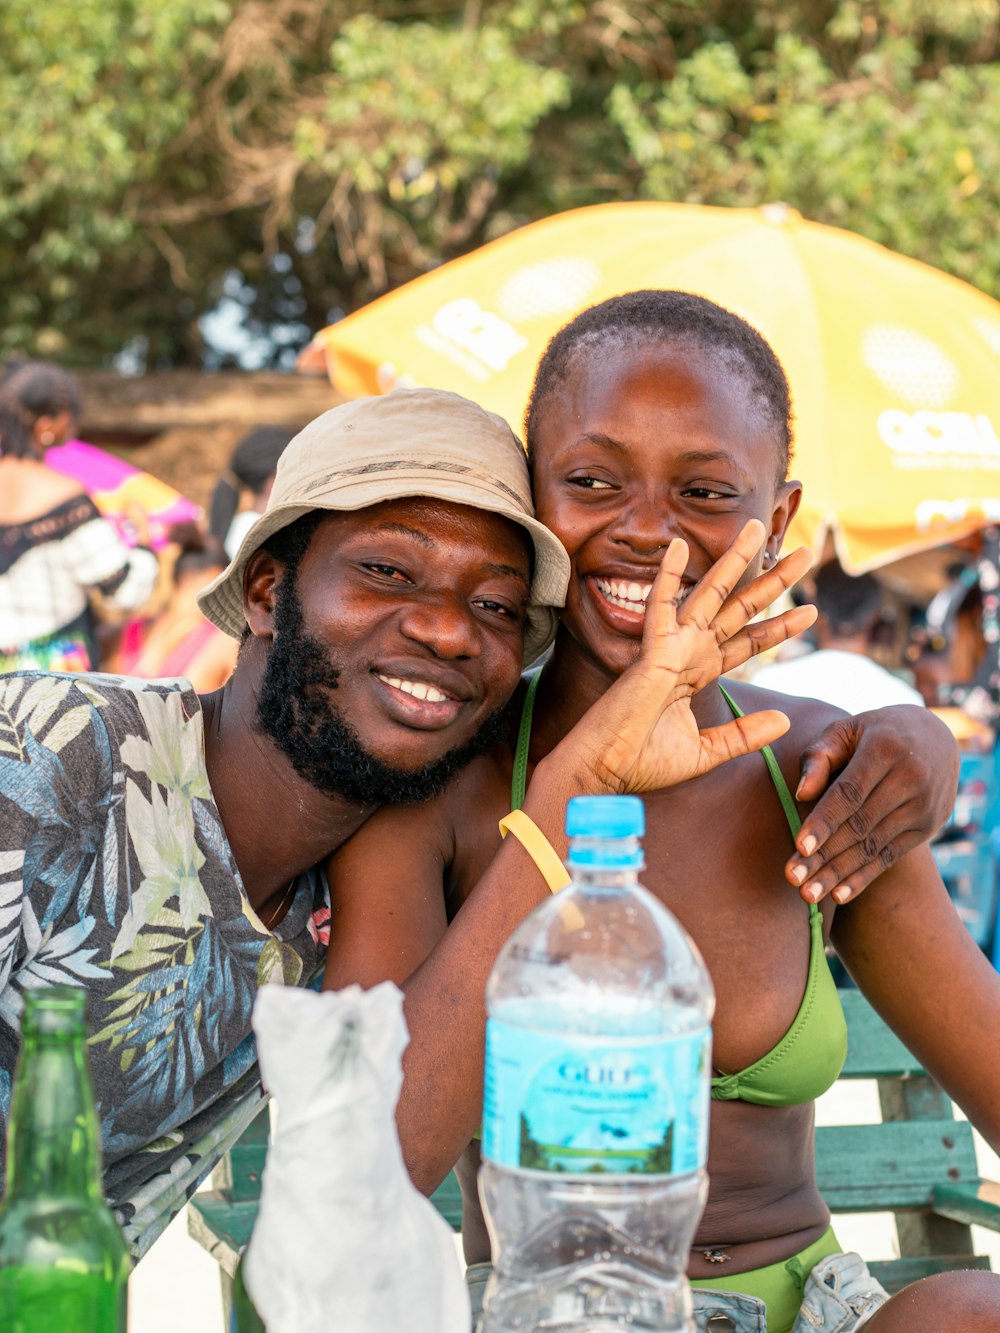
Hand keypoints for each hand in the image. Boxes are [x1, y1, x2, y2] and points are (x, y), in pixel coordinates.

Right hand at [557, 520, 815, 794]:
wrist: (605, 772)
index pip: (747, 643)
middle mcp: (688, 653)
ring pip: (709, 595)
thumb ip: (743, 734)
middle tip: (803, 555)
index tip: (810, 611)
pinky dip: (667, 576)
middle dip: (772, 583)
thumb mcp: (707, 752)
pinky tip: (677, 544)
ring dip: (735, 562)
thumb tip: (784, 719)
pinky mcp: (652, 652)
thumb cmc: (643, 763)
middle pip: (739, 610)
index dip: (778, 627)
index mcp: (698, 673)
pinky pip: (661, 606)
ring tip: (759, 528)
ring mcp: (671, 649)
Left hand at [786, 705, 959, 903]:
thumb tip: (801, 793)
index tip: (799, 846)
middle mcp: (911, 779)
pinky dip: (863, 878)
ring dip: (838, 873)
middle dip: (824, 855)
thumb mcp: (846, 730)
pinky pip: (890, 857)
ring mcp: (924, 807)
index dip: (824, 821)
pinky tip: (838, 896)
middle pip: (860, 825)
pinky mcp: (927, 828)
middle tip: (792, 878)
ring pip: (873, 846)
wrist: (936, 738)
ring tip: (807, 894)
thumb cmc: (875, 733)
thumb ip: (820, 756)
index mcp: (886, 749)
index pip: (849, 792)